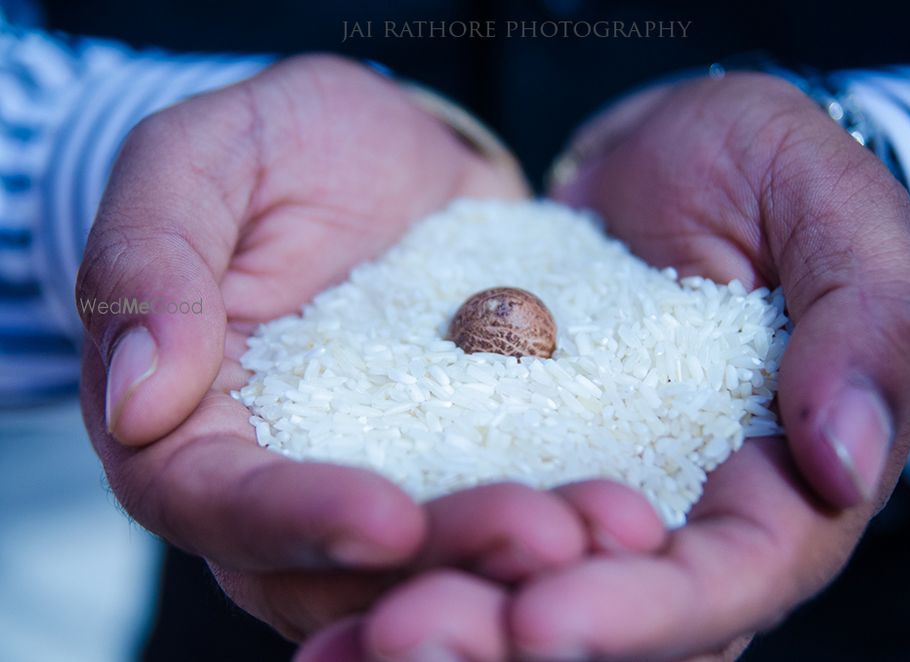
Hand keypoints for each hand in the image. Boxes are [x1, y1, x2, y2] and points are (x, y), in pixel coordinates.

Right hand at [76, 55, 664, 639]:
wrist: (393, 153)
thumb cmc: (285, 147)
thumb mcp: (201, 163)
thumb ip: (150, 264)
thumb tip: (138, 399)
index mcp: (191, 423)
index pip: (216, 504)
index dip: (295, 522)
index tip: (391, 519)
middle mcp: (278, 478)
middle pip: (334, 567)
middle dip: (439, 562)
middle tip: (545, 536)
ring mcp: (376, 479)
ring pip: (428, 564)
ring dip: (514, 565)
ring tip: (611, 529)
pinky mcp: (460, 463)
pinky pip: (502, 510)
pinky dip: (561, 524)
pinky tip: (629, 511)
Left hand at [296, 73, 909, 659]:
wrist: (667, 153)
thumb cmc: (770, 175)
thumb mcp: (843, 219)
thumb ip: (871, 329)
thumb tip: (845, 461)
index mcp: (779, 489)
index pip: (723, 582)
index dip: (641, 615)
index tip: (543, 616)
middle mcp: (678, 519)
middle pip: (606, 622)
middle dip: (509, 639)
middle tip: (411, 635)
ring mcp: (587, 493)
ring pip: (520, 596)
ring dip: (434, 623)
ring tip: (350, 638)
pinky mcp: (510, 456)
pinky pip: (455, 529)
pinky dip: (396, 568)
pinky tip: (330, 598)